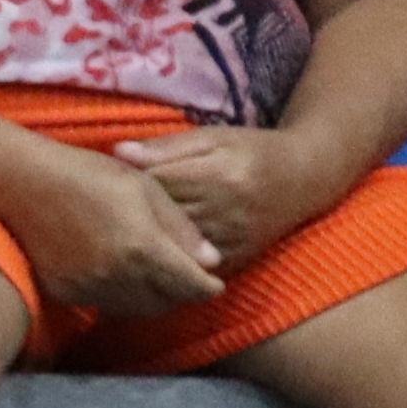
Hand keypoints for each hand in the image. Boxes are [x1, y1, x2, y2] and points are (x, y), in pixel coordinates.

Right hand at [0, 141, 229, 315]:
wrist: (24, 185)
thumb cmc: (89, 174)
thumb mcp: (146, 189)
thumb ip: (181, 228)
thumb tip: (211, 260)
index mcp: (143, 247)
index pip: (191, 285)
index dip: (208, 286)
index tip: (214, 282)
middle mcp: (116, 276)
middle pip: (165, 304)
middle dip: (181, 293)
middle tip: (185, 277)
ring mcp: (88, 287)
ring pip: (135, 309)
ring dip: (151, 298)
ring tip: (154, 275)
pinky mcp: (65, 292)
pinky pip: (105, 303)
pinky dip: (120, 295)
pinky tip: (119, 273)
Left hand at [112, 122, 345, 278]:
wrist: (306, 179)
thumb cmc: (253, 152)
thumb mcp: (213, 139)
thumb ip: (165, 147)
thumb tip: (117, 153)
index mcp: (217, 175)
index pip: (153, 185)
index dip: (124, 186)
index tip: (107, 184)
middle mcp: (224, 211)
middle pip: (157, 219)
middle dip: (127, 216)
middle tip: (99, 214)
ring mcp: (230, 240)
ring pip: (169, 248)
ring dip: (141, 243)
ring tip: (116, 236)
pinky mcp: (234, 261)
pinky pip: (188, 268)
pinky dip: (165, 262)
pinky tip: (144, 256)